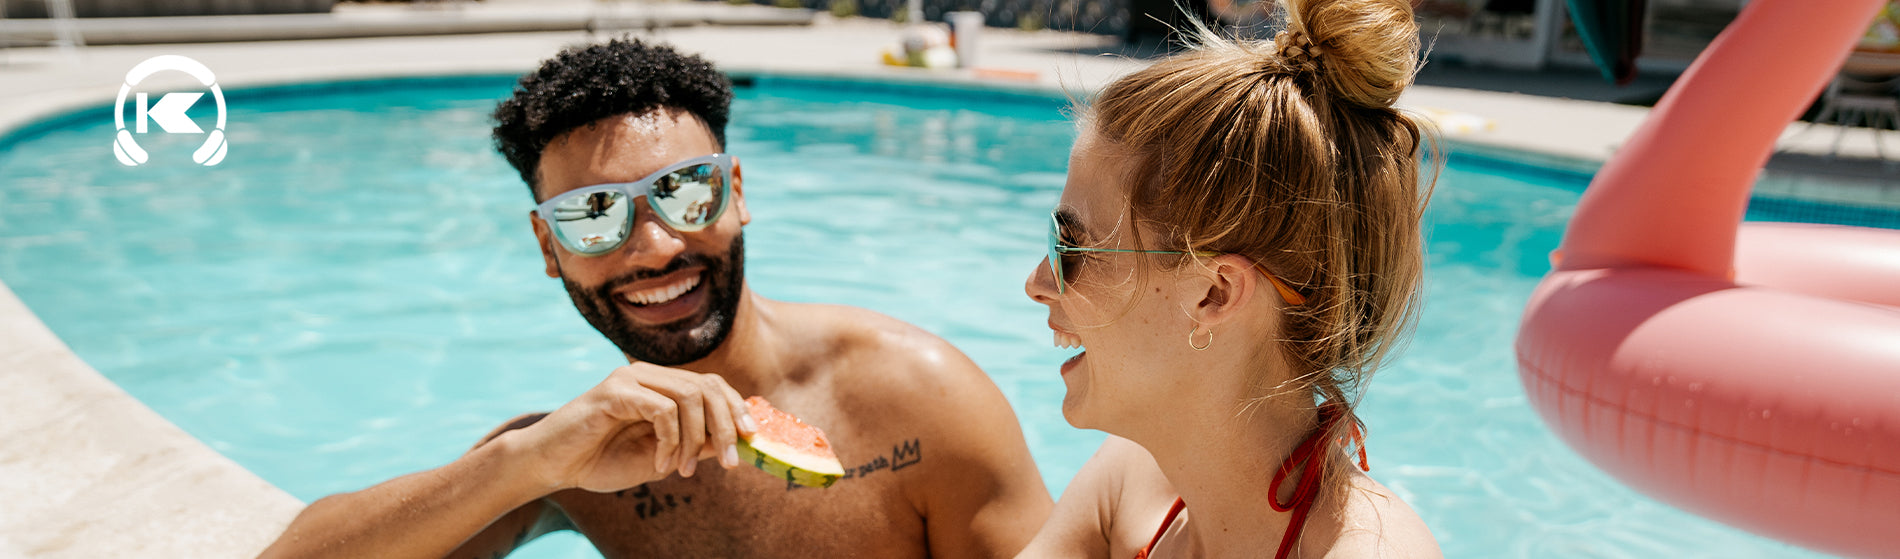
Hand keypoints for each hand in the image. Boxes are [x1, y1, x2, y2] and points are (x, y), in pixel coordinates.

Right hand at [507, 362, 756, 493]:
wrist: (553, 466)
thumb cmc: (602, 460)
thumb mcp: (662, 457)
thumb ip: (696, 444)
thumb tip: (737, 439)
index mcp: (661, 385)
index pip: (713, 384)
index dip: (737, 408)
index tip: (752, 438)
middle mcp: (648, 374)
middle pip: (708, 386)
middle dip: (726, 426)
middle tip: (730, 463)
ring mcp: (631, 378)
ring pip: (690, 396)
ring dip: (696, 439)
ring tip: (685, 470)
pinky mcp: (614, 391)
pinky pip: (662, 410)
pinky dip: (671, 441)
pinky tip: (662, 463)